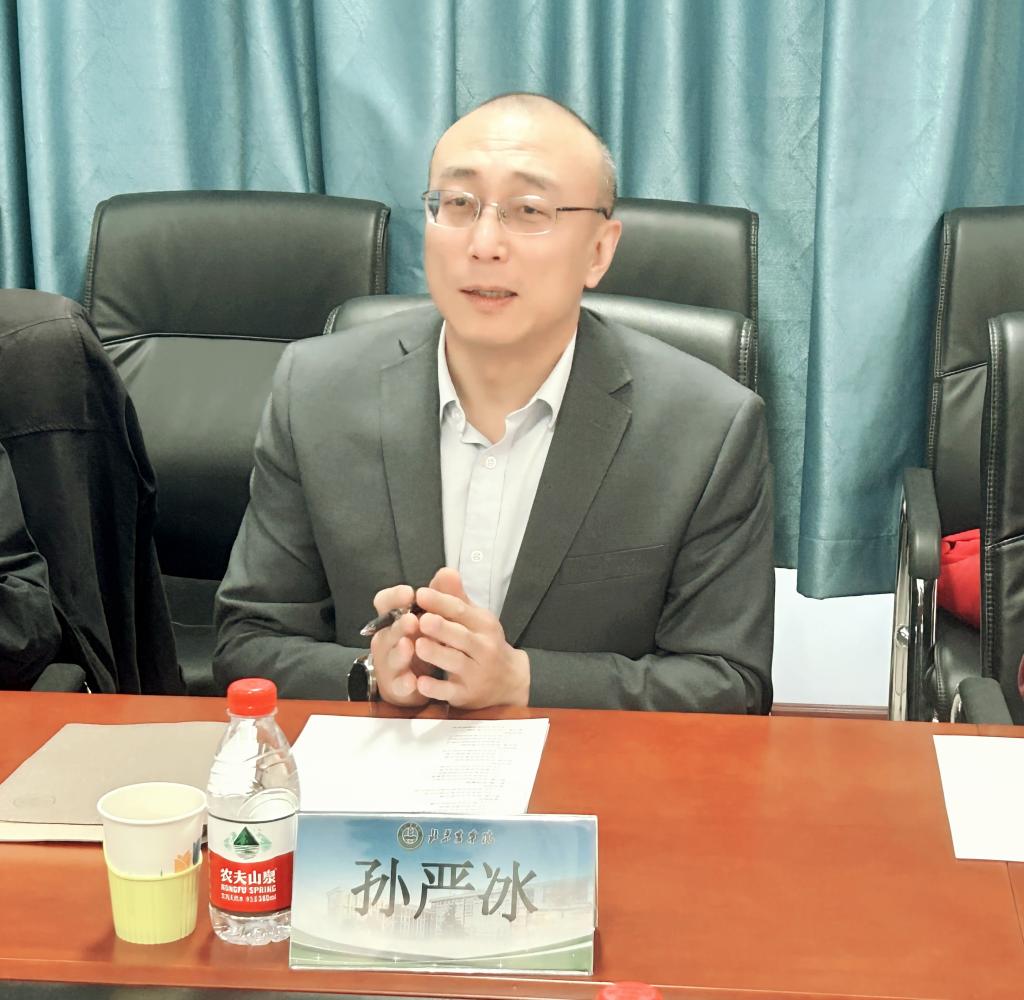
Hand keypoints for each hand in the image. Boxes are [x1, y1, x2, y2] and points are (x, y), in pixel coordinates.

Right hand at [369, 583, 430, 706]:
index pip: (385, 602)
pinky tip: (414, 682)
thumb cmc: (422, 640)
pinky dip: (405, 683)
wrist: (415, 680)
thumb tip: (448, 572)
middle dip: (400, 625)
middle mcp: (388, 639)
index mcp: (395, 619)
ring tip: (409, 647)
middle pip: (389, 630)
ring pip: (391, 657)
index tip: (408, 593)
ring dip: (399, 652)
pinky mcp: (397, 686)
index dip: (394, 598)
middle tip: (413, 620)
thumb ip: (439, 597)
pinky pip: (399, 685)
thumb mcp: (432, 618)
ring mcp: (391, 664)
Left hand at [412, 567, 529, 708]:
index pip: (461, 611)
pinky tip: (420, 682)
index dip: (441, 602)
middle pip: (461, 637)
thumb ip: (455, 597)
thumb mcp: (474, 619)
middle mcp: (483, 648)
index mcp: (483, 625)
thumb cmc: (483, 643)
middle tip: (421, 620)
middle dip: (441, 628)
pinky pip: (450, 691)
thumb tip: (445, 571)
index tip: (420, 593)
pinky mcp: (466, 694)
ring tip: (418, 645)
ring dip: (437, 654)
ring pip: (455, 662)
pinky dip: (436, 688)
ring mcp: (475, 673)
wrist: (508, 682)